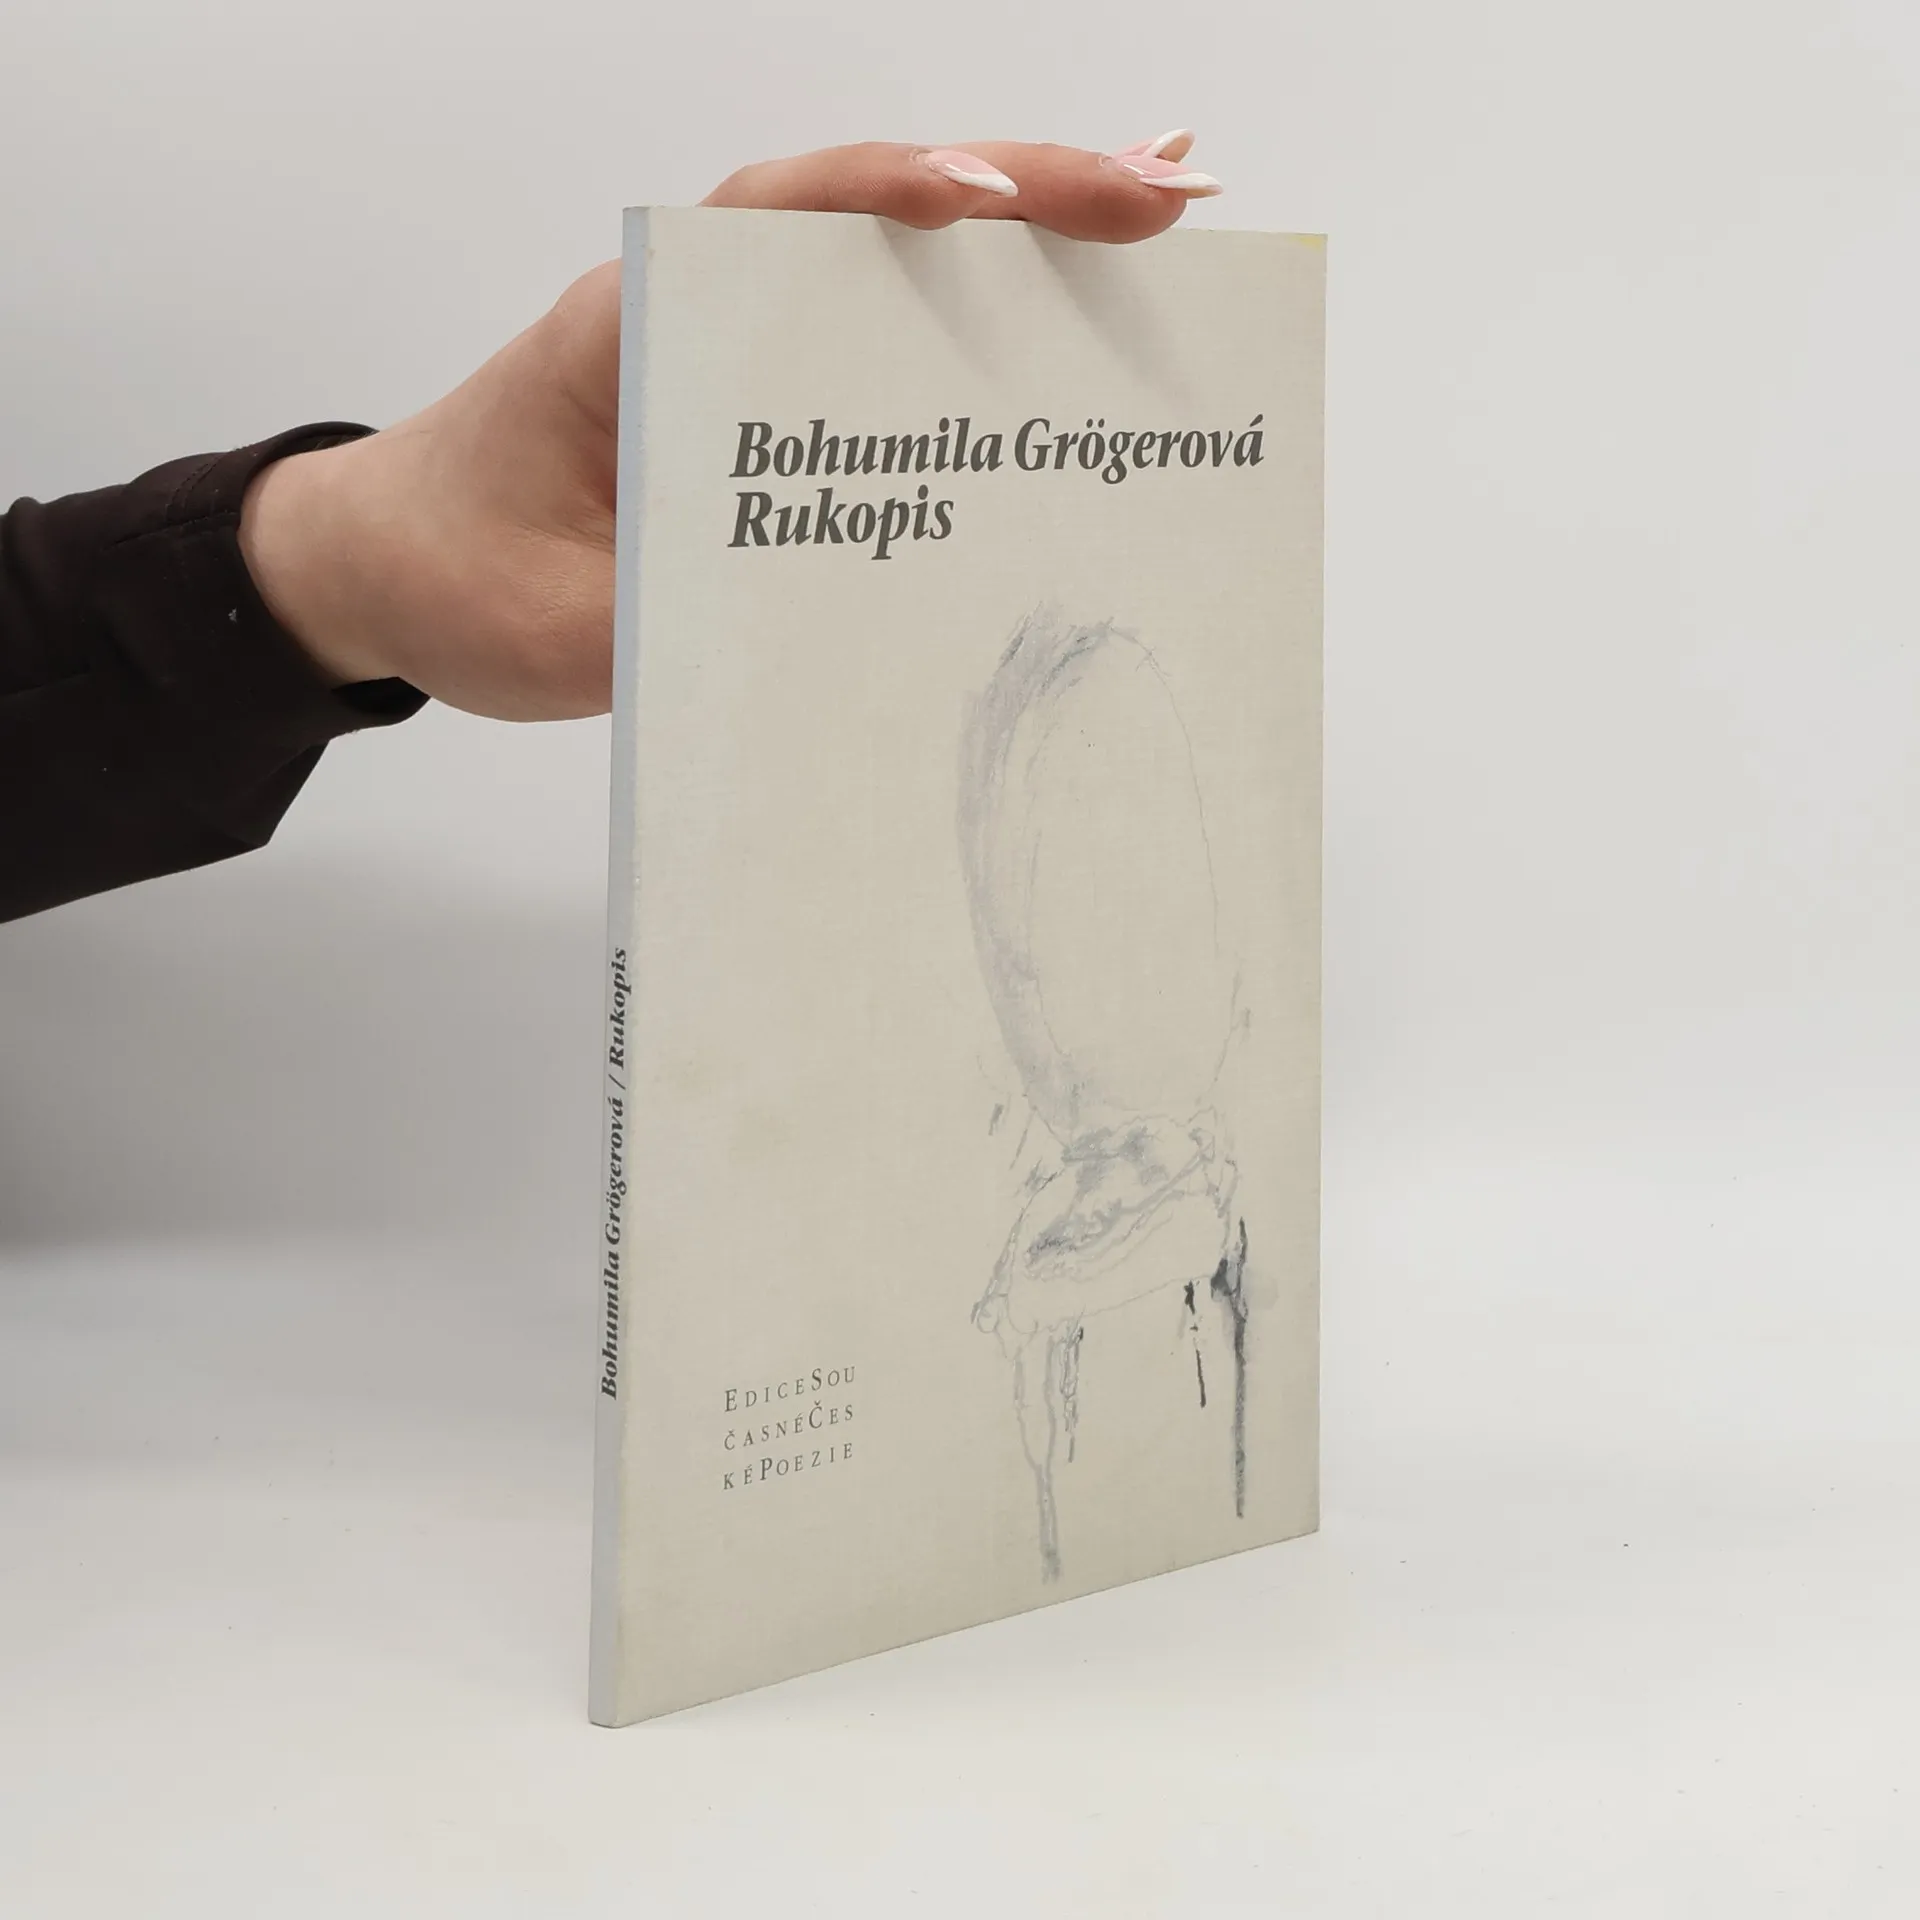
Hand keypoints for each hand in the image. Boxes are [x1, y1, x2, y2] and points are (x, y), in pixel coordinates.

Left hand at [238, 135, 1219, 720]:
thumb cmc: (452, 571)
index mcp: (632, 323)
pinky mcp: (761, 397)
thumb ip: (692, 617)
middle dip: (1029, 192)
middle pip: (873, 212)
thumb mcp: (560, 625)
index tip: (990, 202)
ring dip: (1032, 237)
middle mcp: (696, 306)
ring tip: (1167, 218)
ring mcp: (737, 343)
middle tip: (1172, 196)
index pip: (778, 220)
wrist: (386, 569)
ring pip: (895, 262)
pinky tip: (1074, 311)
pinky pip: (881, 335)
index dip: (892, 200)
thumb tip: (844, 627)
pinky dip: (981, 317)